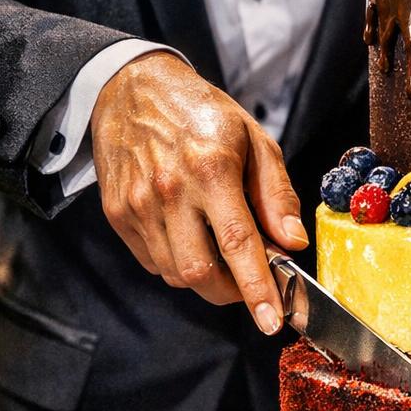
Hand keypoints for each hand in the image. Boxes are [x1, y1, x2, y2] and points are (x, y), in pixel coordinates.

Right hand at [91, 53, 306, 331]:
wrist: (131, 88)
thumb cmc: (201, 112)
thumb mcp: (253, 139)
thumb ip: (276, 195)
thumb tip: (293, 244)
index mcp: (210, 169)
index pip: (237, 244)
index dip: (257, 289)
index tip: (272, 322)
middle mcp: (169, 191)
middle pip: (202, 274)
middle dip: (232, 294)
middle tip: (250, 285)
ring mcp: (137, 205)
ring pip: (176, 275)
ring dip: (207, 280)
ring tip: (221, 253)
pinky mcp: (117, 214)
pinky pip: (153, 262)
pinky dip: (178, 264)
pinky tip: (190, 238)